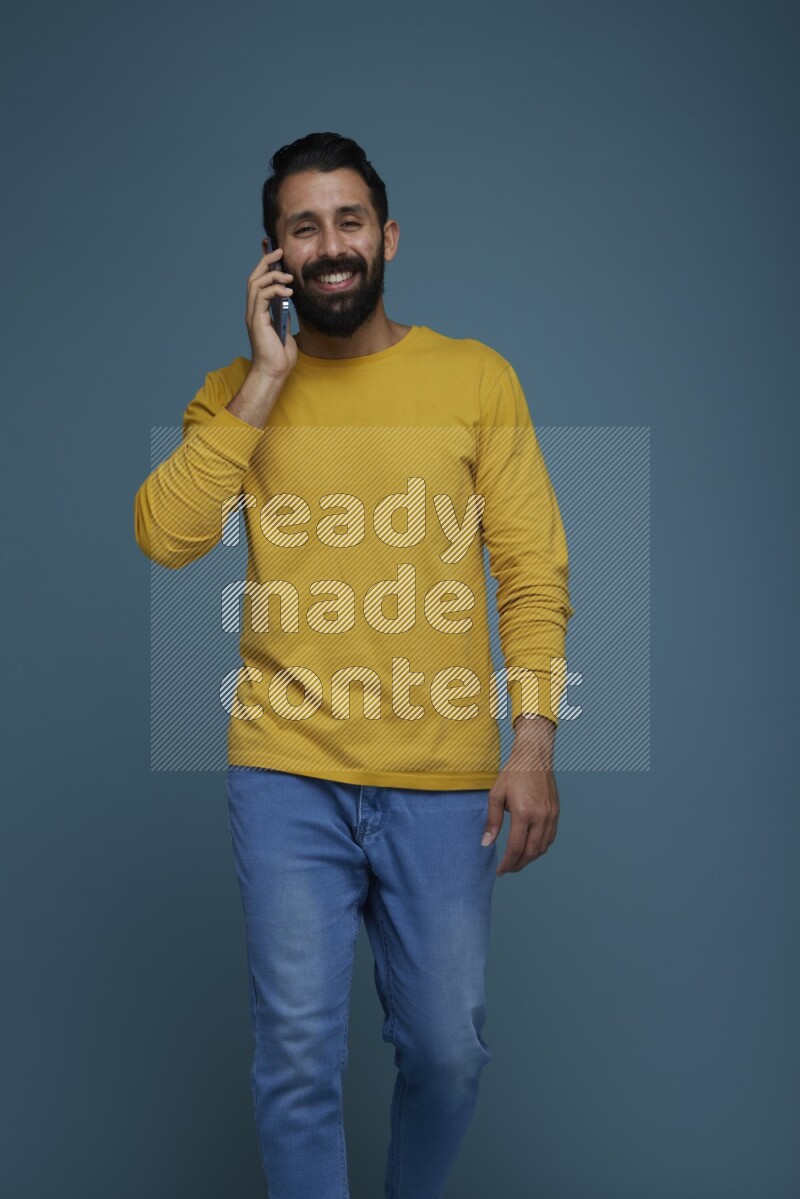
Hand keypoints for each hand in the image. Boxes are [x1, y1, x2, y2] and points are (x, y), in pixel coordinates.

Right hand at [245, 247, 297, 380]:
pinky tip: (288, 292)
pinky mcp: (256, 320)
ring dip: (272, 275)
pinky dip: (274, 290)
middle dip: (266, 262)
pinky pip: (262, 297)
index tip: (276, 253)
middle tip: (279, 252)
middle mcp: (253, 311)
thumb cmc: (280, 356)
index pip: (259, 283)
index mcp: (259, 312)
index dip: (265, 266)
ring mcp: (253, 315)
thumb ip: (285, 316)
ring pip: (255, 284)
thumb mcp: (286, 331)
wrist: (274, 372)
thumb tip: (290, 303)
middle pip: (254, 278)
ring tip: (288, 276)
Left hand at [481, 718, 559, 874]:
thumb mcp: (496, 795)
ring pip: (542, 848)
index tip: (499, 871)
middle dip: (518, 865)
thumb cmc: (513, 774)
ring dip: (529, 858)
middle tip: (507, 869)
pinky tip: (530, 848)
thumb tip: (486, 843)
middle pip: (531, 853)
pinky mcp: (556, 813)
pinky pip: (550, 838)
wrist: (534, 757)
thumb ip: (492, 821)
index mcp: (524, 813)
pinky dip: (540, 848)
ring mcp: (551, 816)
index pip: (516, 848)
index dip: (507, 863)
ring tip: (517, 861)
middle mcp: (541, 817)